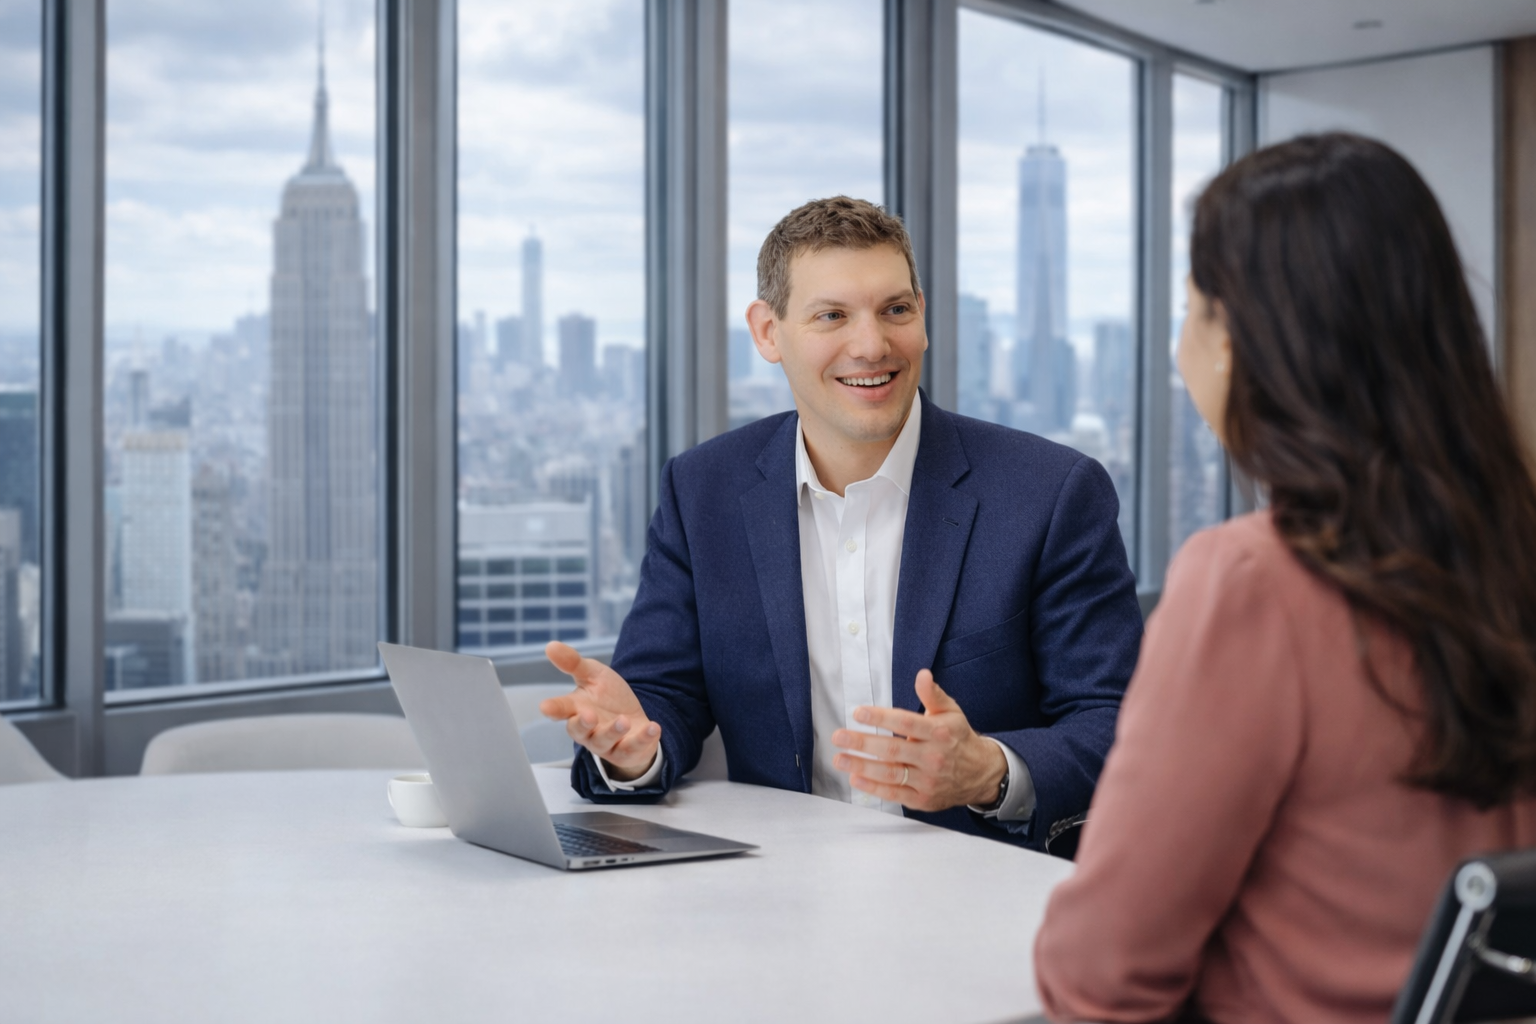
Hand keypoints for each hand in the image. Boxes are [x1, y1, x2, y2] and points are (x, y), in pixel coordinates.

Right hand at [539, 642, 660, 781]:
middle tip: (589, 715)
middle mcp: (588, 730)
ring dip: (614, 732)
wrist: (634, 720)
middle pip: (579, 731)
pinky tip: (653, 727)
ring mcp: (607, 743)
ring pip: (604, 742)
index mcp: (575, 710)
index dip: (553, 709)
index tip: (545, 707)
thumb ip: (573, 663)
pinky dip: (643, 739)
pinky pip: (633, 748)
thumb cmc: (608, 698)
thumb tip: (550, 645)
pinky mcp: (626, 752)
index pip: (560, 709)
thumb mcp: (593, 675)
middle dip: (583, 724)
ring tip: (623, 720)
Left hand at [830, 669, 1006, 811]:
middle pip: (892, 750)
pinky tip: (856, 778)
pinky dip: (873, 788)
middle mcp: (933, 757)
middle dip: (862, 743)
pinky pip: (894, 794)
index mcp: (939, 732)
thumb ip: (933, 694)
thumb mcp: (951, 713)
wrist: (981, 774)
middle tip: (838, 737)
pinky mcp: (923, 799)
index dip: (881, 717)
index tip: (859, 713)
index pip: (906, 723)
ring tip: (840, 758)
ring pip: (890, 774)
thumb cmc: (958, 738)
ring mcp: (927, 780)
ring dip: (861, 766)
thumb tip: (922, 674)